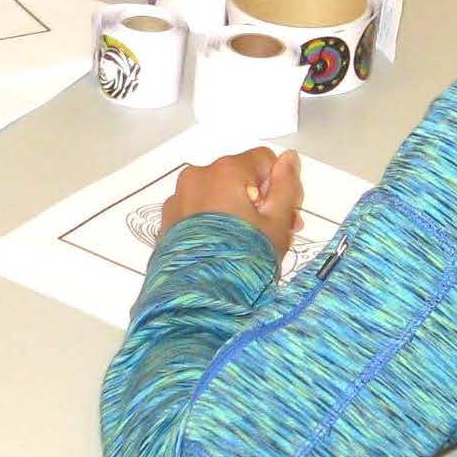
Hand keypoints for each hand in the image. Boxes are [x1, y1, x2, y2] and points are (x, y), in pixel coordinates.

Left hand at [162, 145, 302, 262]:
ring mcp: (178, 199)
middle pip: (240, 177)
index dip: (278, 186)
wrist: (199, 298)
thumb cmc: (243, 259)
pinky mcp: (167, 221)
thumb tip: (289, 158)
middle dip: (258, 201)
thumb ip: (286, 185)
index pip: (264, 159)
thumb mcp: (276, 222)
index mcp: (226, 171)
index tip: (282, 214)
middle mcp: (197, 177)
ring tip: (247, 246)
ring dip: (236, 212)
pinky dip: (212, 223)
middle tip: (273, 234)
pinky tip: (222, 250)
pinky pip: (198, 211)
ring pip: (218, 195)